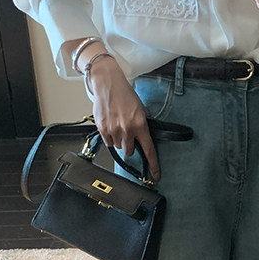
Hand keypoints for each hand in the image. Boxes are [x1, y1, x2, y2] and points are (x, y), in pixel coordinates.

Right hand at [86, 56, 159, 180]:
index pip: (149, 149)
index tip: (156, 175)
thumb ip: (144, 122)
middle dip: (130, 146)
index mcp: (140, 125)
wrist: (108, 84)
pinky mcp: (102, 128)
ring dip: (119, 140)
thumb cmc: (124, 94)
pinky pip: (108, 142)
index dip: (153, 164)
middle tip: (128, 134)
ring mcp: (114, 130)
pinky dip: (110, 137)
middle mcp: (127, 129)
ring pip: (118, 146)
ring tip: (118, 126)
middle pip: (129, 151)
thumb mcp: (140, 108)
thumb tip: (145, 134)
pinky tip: (111, 125)